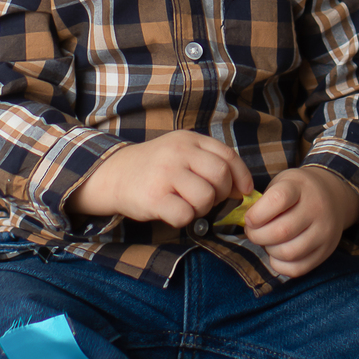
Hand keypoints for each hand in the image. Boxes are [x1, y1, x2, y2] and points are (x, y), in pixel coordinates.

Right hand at [67, 133, 253, 228]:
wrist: (114, 174)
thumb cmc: (156, 168)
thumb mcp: (182, 153)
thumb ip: (209, 162)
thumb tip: (243, 189)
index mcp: (189, 139)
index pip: (228, 156)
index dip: (242, 176)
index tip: (244, 191)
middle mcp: (178, 152)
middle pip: (220, 176)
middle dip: (221, 194)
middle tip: (208, 199)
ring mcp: (165, 173)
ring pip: (206, 198)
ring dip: (202, 208)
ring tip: (187, 204)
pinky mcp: (154, 197)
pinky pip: (186, 215)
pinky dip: (184, 219)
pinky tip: (173, 212)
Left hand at [242, 166, 358, 278]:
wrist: (333, 196)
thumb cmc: (297, 191)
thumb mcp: (281, 183)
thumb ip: (263, 201)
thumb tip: (244, 223)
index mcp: (301, 187)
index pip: (277, 200)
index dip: (257, 214)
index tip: (249, 218)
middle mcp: (317, 208)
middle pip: (282, 231)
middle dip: (258, 236)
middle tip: (253, 232)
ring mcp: (324, 231)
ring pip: (289, 253)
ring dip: (270, 251)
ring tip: (267, 242)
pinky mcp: (326, 251)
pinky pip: (298, 269)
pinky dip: (280, 265)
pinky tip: (277, 253)